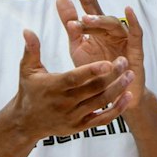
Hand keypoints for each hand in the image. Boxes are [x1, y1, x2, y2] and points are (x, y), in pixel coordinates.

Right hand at [4, 28, 133, 142]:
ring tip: (130, 75)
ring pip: (101, 102)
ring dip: (118, 89)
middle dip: (112, 75)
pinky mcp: (80, 126)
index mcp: (52, 87)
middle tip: (124, 62)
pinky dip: (117, 108)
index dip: (93, 71)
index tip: (109, 62)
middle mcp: (64, 103)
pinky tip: (128, 96)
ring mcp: (73, 116)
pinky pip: (103, 118)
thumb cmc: (29, 91)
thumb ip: (31, 49)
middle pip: (93, 89)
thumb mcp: (27, 70)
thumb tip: (28, 30)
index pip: (75, 78)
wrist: (26, 123)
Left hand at [56, 0, 145, 103]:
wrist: (111, 95)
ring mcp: (123, 40)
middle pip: (100, 11)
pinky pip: (136, 34)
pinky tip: (127, 11)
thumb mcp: (78, 46)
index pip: (87, 7)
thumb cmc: (95, 69)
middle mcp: (110, 31)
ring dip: (99, 20)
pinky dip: (133, 22)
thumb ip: (71, 25)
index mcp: (96, 29)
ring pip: (113, 24)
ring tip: (85, 19)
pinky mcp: (135, 51)